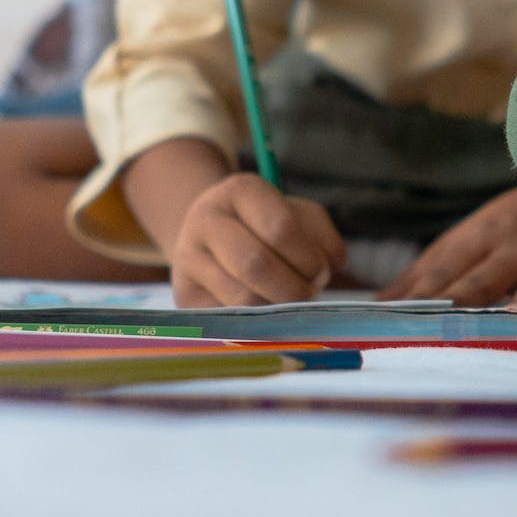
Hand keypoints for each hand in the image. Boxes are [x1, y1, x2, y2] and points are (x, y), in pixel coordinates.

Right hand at [169, 173, 345, 307]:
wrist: (210, 235)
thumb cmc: (266, 223)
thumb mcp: (299, 214)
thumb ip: (322, 236)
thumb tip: (332, 266)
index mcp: (240, 191)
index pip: (280, 228)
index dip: (309, 258)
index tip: (321, 271)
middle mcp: (206, 220)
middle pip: (256, 265)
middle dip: (294, 288)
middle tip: (308, 293)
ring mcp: (188, 259)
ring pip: (242, 299)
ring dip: (277, 310)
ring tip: (287, 301)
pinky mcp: (184, 296)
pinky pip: (228, 322)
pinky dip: (257, 325)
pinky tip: (266, 313)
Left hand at [377, 184, 516, 324]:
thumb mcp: (477, 233)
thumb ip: (431, 268)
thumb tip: (379, 302)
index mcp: (481, 237)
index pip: (440, 273)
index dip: (413, 299)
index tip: (384, 326)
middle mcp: (515, 250)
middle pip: (478, 286)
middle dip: (452, 310)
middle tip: (424, 339)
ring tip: (505, 338)